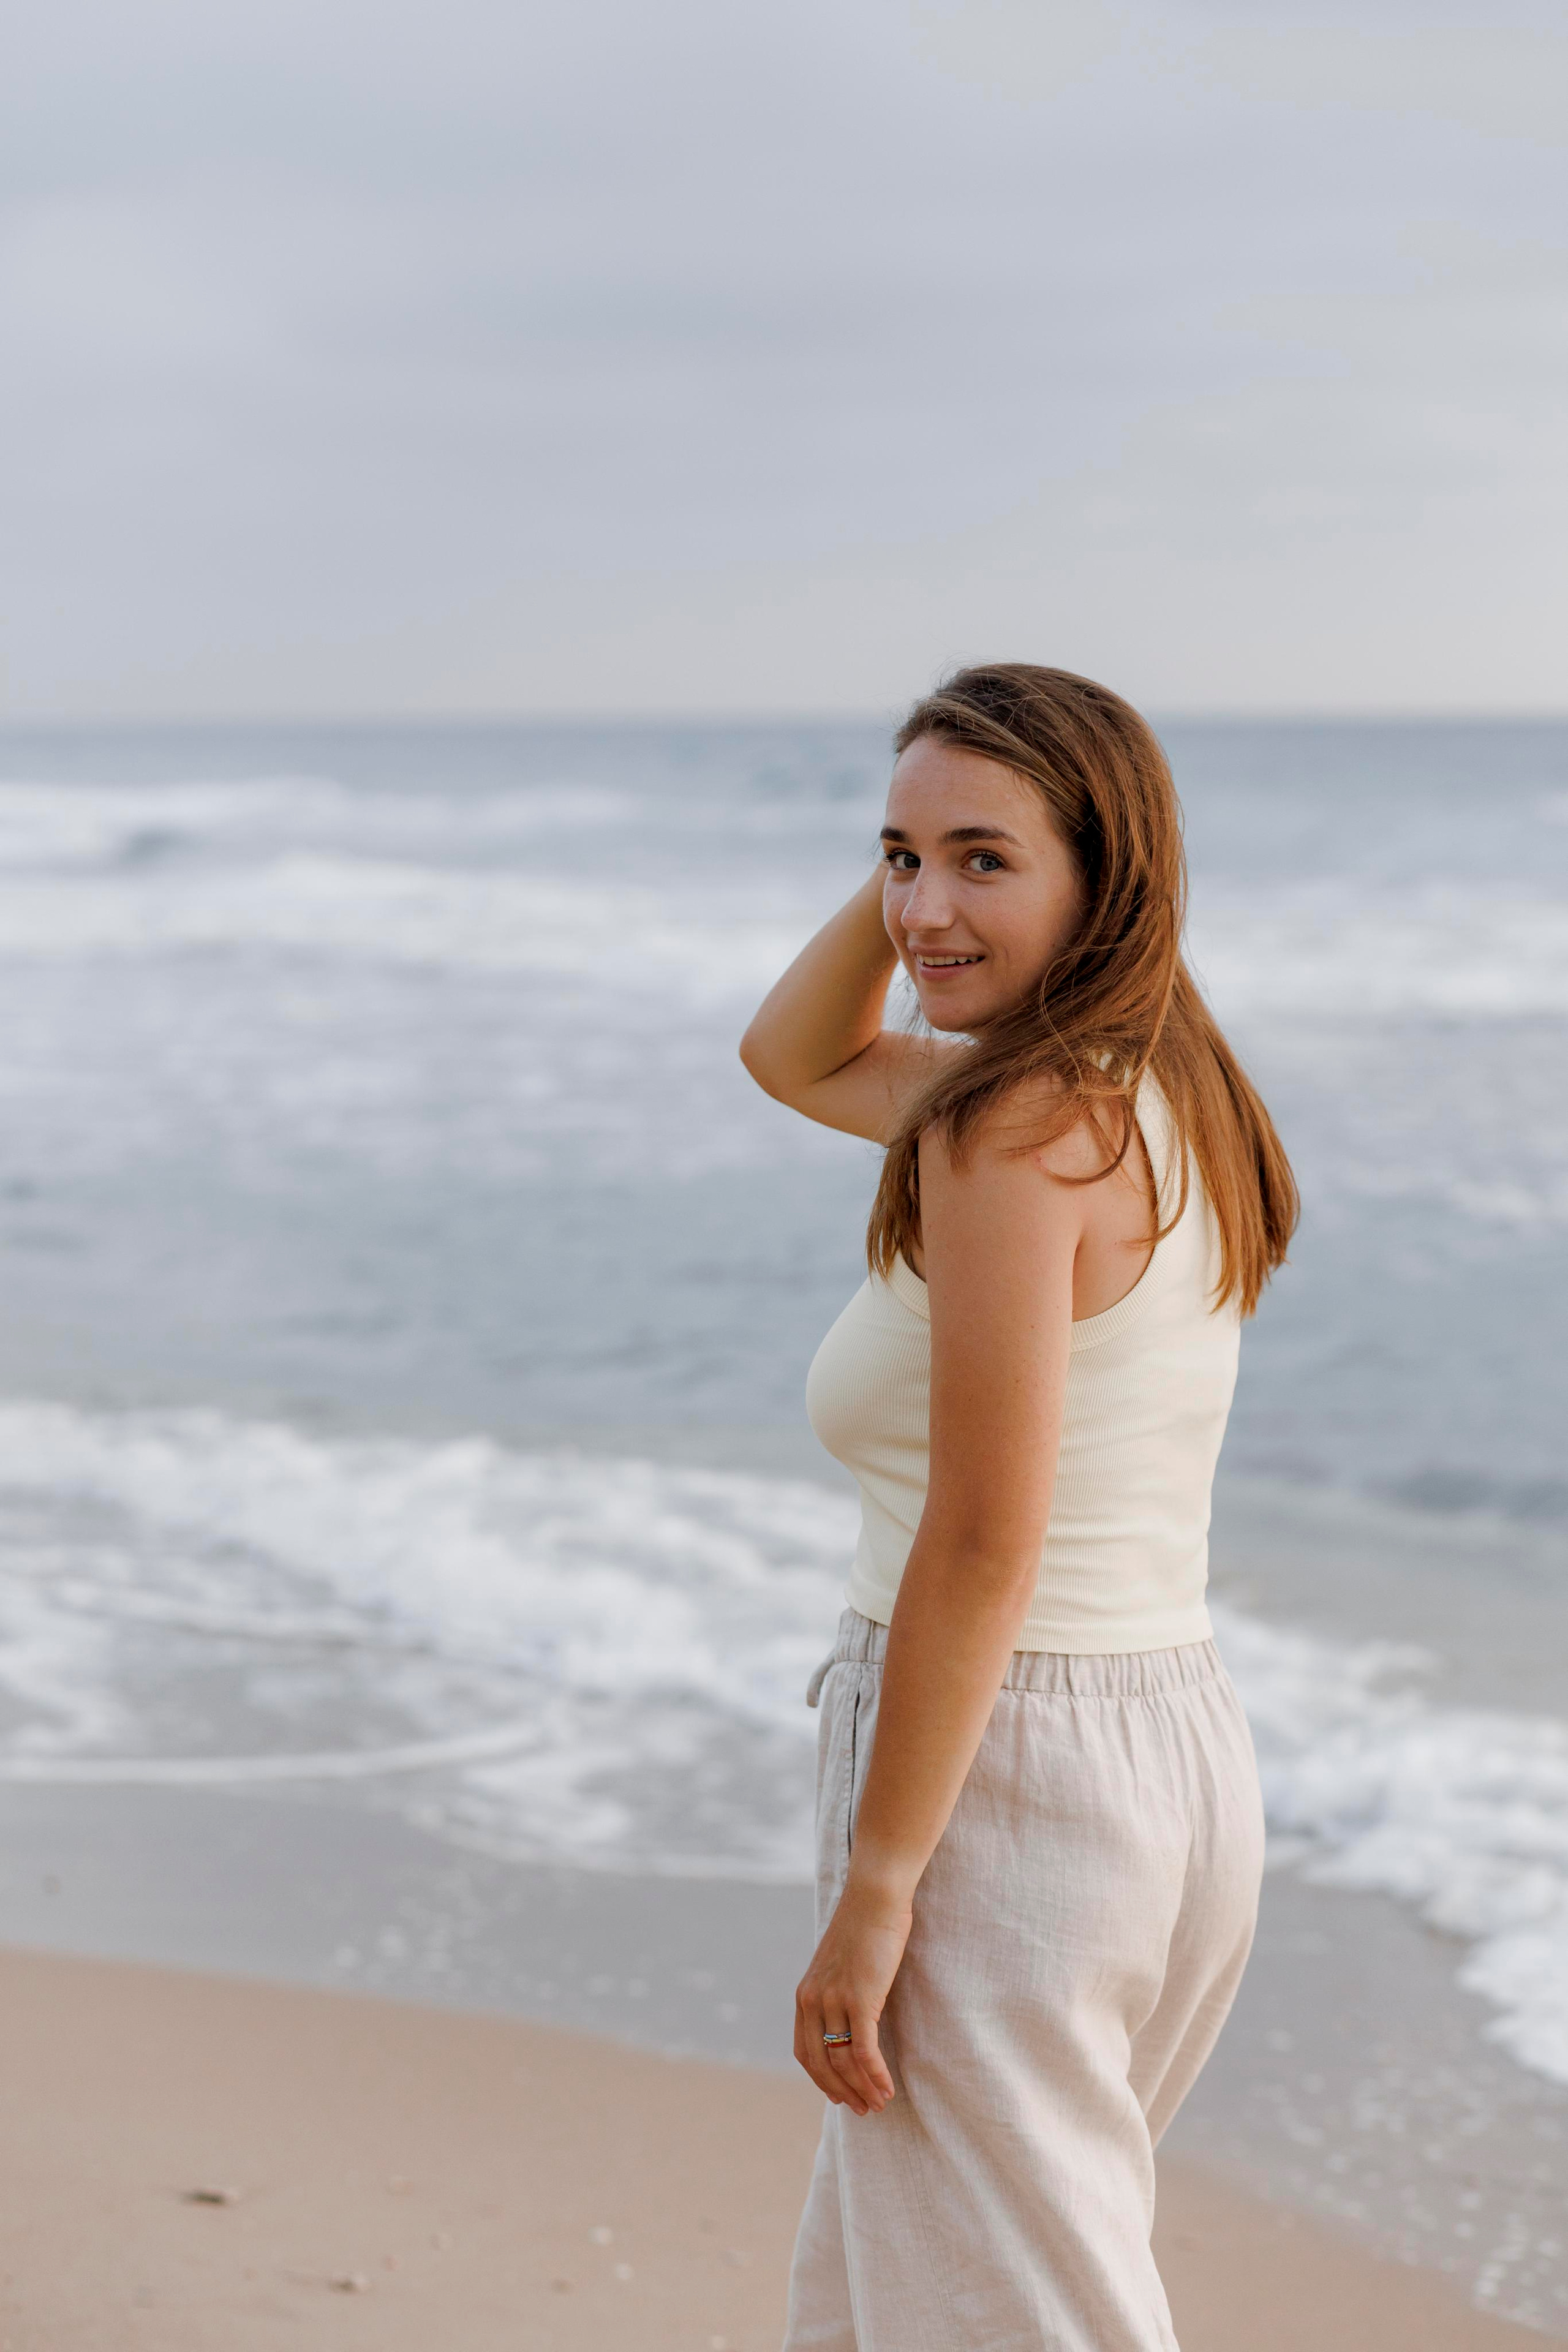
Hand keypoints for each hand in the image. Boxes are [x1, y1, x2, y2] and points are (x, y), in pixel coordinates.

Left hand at [793, 1875, 911, 2115]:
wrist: (874, 1898)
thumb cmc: (865, 1928)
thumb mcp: (841, 1966)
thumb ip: (839, 1993)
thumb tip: (852, 2023)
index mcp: (805, 1995)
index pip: (804, 2052)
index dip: (821, 2080)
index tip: (839, 2097)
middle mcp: (813, 2001)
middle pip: (821, 2064)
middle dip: (842, 2092)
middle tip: (863, 2110)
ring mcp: (834, 2000)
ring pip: (843, 2062)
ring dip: (862, 2089)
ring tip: (879, 2104)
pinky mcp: (859, 1999)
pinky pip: (864, 2051)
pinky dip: (875, 2075)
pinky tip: (887, 2088)